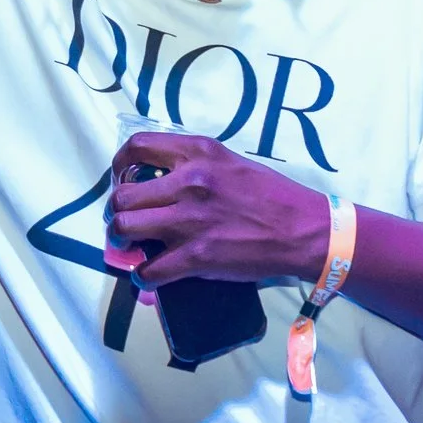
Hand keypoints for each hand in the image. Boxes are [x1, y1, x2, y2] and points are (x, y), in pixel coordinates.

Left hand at [103, 132, 329, 287]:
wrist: (305, 231)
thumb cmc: (273, 196)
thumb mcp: (232, 162)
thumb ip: (196, 164)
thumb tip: (161, 177)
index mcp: (199, 153)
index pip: (138, 146)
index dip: (119, 164)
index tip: (121, 178)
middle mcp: (189, 182)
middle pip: (123, 195)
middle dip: (117, 210)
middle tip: (127, 220)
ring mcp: (190, 221)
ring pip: (124, 227)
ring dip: (121, 240)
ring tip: (132, 246)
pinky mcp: (196, 257)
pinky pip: (148, 269)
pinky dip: (143, 276)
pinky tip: (149, 274)